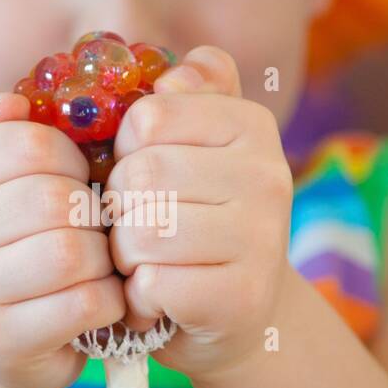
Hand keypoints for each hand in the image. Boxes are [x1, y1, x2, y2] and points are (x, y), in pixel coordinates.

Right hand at [0, 90, 126, 387]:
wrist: (1, 340)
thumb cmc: (18, 241)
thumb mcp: (3, 179)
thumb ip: (4, 128)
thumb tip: (10, 102)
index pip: (27, 142)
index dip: (72, 157)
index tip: (77, 178)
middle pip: (53, 198)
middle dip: (92, 213)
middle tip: (95, 229)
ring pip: (71, 253)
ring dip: (104, 259)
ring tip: (98, 265)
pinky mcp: (1, 342)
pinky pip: (85, 304)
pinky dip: (110, 301)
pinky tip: (99, 302)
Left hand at [104, 46, 294, 378]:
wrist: (235, 313)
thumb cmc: (196, 220)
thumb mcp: (193, 150)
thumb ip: (188, 97)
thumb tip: (178, 73)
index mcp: (252, 125)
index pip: (147, 118)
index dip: (123, 154)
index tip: (143, 180)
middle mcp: (269, 177)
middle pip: (139, 176)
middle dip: (119, 210)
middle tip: (140, 230)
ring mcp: (263, 239)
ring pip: (141, 232)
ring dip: (125, 257)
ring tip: (148, 264)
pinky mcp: (243, 298)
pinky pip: (152, 284)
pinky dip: (139, 297)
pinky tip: (159, 299)